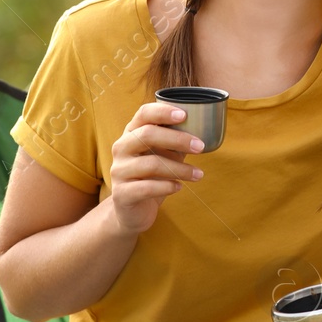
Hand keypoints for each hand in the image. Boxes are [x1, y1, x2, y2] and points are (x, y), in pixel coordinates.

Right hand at [107, 102, 203, 234]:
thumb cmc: (152, 176)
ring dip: (180, 169)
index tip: (184, 115)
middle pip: (147, 135)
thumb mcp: (164, 154)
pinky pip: (147, 188)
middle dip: (177, 139)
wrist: (133, 210)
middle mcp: (121, 148)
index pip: (143, 114)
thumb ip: (176, 141)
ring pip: (151, 164)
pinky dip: (167, 186)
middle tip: (200, 147)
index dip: (162, 112)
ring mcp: (119, 171)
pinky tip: (179, 187)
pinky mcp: (121, 194)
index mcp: (131, 133)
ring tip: (198, 174)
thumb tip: (202, 127)